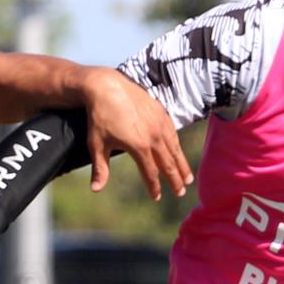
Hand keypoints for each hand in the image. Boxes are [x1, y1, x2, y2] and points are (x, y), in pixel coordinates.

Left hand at [81, 70, 192, 199]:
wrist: (107, 86)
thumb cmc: (99, 116)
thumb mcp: (96, 144)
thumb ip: (100, 169)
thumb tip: (95, 190)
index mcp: (139, 146)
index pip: (150, 172)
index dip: (154, 186)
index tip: (156, 197)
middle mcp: (154, 136)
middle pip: (168, 163)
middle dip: (175, 180)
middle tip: (180, 193)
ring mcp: (159, 123)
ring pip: (174, 148)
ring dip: (182, 164)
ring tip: (188, 178)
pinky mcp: (161, 112)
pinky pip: (172, 133)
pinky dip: (177, 146)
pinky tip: (178, 152)